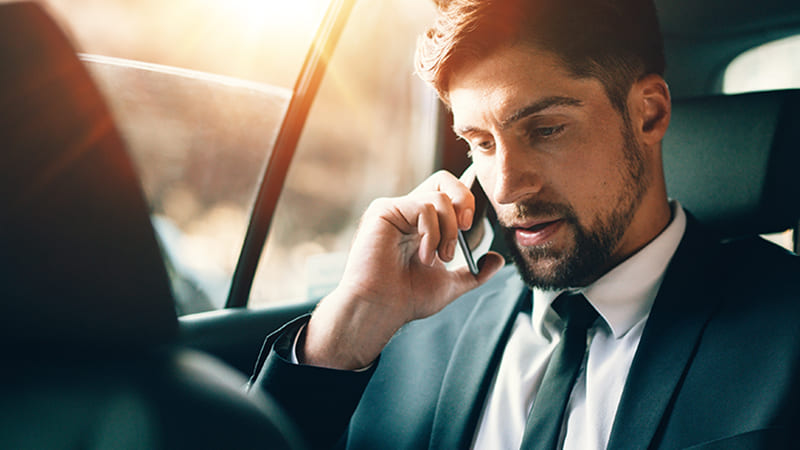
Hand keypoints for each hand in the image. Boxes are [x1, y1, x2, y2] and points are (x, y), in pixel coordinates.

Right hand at [301, 171, 504, 369]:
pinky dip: (432, 234)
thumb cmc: (406, 299)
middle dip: (464, 200)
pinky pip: (423, 207)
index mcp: (420, 223)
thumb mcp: (449, 284)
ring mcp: (394, 209)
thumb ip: (474, 272)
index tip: (468, 227)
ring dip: (448, 231)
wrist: (381, 309)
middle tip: (465, 226)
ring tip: (440, 257)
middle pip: (444, 180)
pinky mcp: (383, 211)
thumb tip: (497, 260)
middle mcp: (406, 211)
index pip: (447, 193)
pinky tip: (424, 256)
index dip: (465, 202)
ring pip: (438, 198)